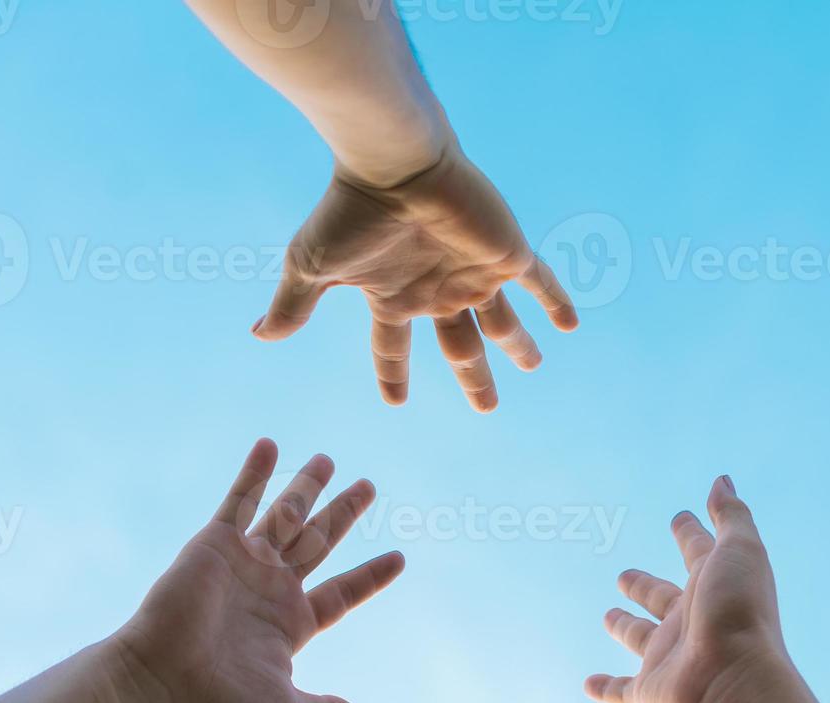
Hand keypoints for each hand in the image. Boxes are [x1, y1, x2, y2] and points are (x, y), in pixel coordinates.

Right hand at [113, 439, 404, 702]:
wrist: (160, 683)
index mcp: (293, 624)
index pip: (343, 593)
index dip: (371, 576)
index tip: (400, 558)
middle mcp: (272, 588)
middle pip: (320, 541)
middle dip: (344, 514)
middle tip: (369, 486)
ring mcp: (245, 564)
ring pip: (287, 515)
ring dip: (307, 486)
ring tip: (329, 459)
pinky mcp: (215, 545)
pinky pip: (239, 500)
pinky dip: (255, 473)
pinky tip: (272, 444)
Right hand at [252, 145, 579, 413]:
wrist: (395, 166)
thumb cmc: (351, 213)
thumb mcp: (313, 267)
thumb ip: (294, 306)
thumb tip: (258, 336)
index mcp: (395, 297)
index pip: (394, 347)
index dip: (393, 374)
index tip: (396, 403)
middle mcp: (438, 290)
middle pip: (460, 347)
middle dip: (475, 377)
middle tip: (488, 408)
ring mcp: (475, 274)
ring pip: (503, 323)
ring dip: (519, 346)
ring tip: (534, 366)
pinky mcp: (506, 255)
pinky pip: (539, 283)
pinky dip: (556, 302)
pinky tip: (571, 324)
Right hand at [587, 478, 806, 702]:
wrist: (736, 682)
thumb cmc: (740, 612)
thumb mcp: (740, 551)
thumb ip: (731, 517)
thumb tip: (722, 480)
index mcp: (713, 587)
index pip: (699, 554)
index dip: (690, 534)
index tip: (681, 517)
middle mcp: (691, 622)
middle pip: (663, 598)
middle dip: (645, 585)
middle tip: (626, 574)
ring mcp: (670, 659)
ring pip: (641, 640)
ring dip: (625, 628)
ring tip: (608, 615)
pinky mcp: (650, 692)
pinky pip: (622, 690)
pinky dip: (605, 688)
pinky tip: (588, 683)